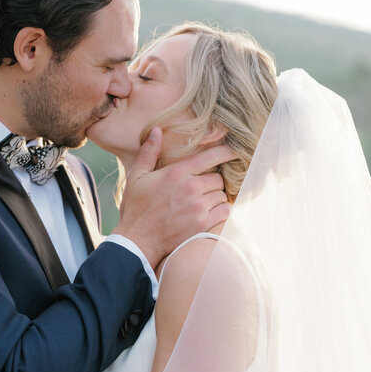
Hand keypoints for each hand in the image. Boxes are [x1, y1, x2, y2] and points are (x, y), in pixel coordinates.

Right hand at [113, 129, 234, 267]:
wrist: (137, 241)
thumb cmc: (135, 208)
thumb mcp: (136, 176)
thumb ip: (149, 152)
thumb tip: (157, 130)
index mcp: (176, 173)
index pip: (211, 157)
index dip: (226, 152)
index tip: (234, 152)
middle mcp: (190, 188)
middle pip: (218, 178)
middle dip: (213, 182)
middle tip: (202, 188)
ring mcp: (198, 207)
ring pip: (222, 195)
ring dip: (215, 197)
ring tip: (202, 202)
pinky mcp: (203, 225)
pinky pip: (224, 211)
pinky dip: (221, 210)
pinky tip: (209, 212)